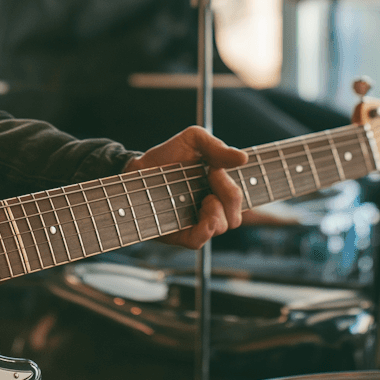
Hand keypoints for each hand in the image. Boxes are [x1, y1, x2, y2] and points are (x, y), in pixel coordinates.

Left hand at [126, 127, 246, 247]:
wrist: (137, 168)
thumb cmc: (168, 154)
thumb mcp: (193, 140)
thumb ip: (218, 147)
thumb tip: (243, 159)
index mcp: (219, 187)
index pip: (242, 197)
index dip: (239, 188)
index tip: (220, 170)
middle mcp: (211, 207)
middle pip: (236, 214)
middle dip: (231, 195)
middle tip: (212, 176)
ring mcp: (197, 221)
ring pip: (223, 226)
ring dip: (218, 211)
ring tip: (204, 197)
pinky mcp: (181, 234)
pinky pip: (201, 240)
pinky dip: (207, 228)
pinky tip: (202, 214)